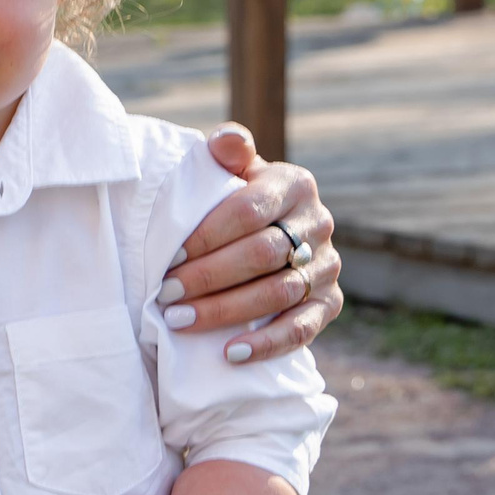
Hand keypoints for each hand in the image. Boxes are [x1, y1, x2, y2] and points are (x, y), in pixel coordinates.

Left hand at [166, 125, 341, 363]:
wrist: (266, 235)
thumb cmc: (234, 202)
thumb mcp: (230, 172)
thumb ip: (227, 153)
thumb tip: (225, 141)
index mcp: (294, 185)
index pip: (249, 210)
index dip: (207, 235)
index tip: (168, 256)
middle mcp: (318, 223)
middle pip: (262, 254)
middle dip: (208, 276)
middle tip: (165, 293)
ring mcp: (327, 265)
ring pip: (278, 292)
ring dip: (226, 310)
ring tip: (179, 320)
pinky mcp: (329, 302)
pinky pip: (303, 328)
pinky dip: (267, 343)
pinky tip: (230, 354)